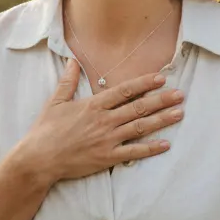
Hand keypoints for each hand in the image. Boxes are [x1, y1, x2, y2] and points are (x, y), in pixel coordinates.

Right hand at [11, 60, 184, 185]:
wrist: (39, 159)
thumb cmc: (46, 130)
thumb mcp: (56, 102)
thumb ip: (68, 81)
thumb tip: (73, 61)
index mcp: (93, 105)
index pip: (124, 90)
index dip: (144, 83)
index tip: (161, 78)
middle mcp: (104, 120)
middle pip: (138, 107)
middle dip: (161, 100)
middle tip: (180, 95)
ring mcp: (108, 140)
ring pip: (141, 127)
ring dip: (162, 120)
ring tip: (179, 114)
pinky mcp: (108, 158)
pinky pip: (134, 152)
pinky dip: (151, 149)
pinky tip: (166, 144)